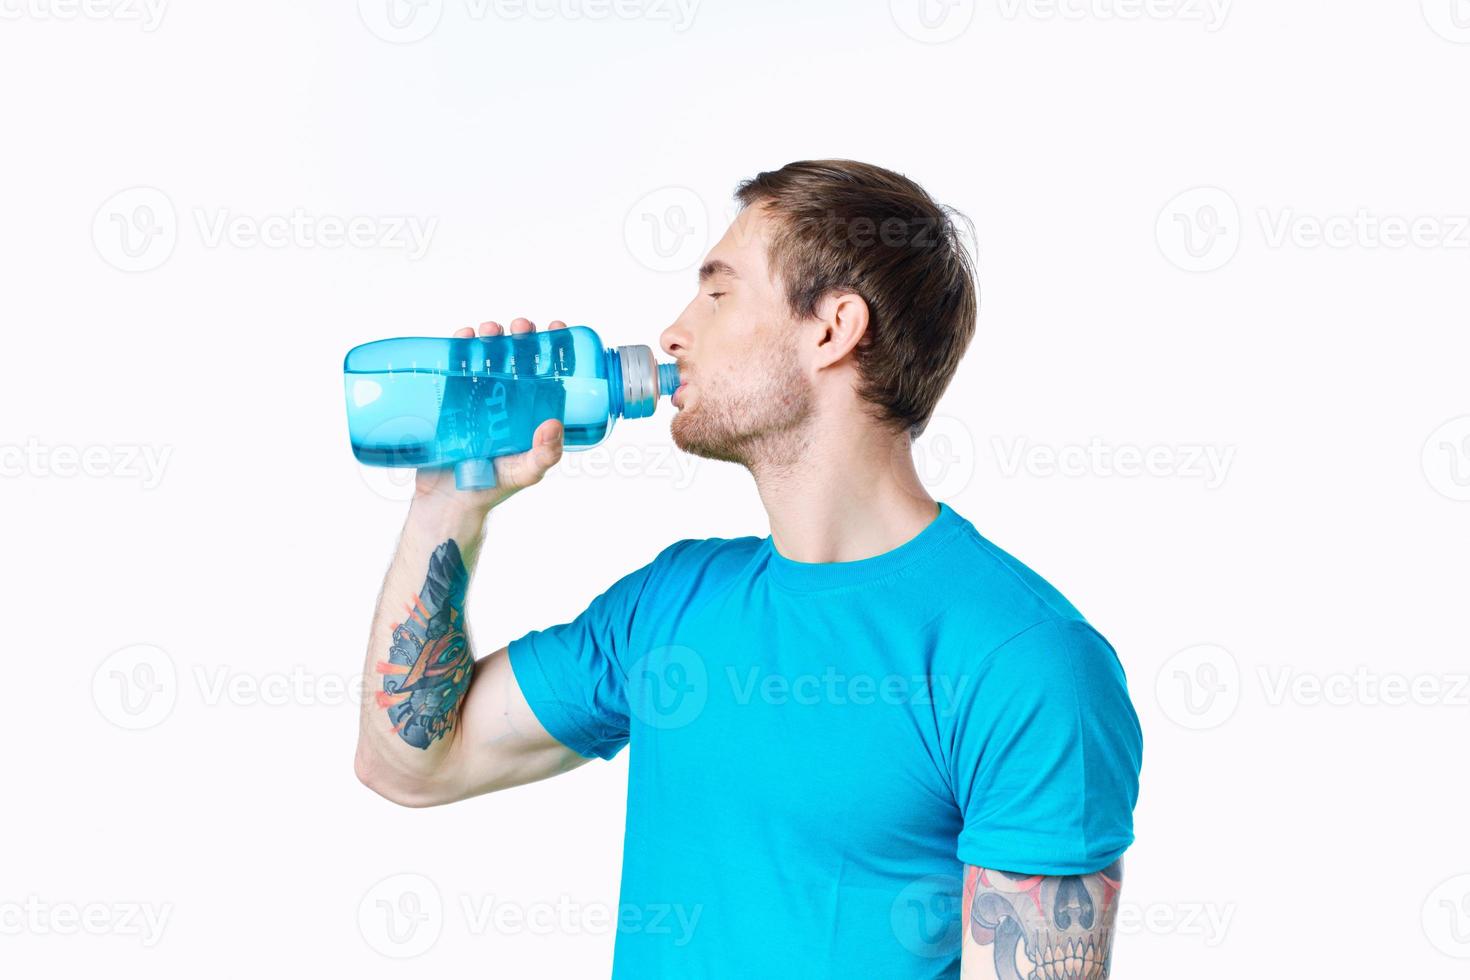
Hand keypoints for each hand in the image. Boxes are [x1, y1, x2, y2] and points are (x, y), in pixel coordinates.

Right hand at [412, 318, 567, 513]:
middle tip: (520, 327)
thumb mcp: (527, 472)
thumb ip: (545, 453)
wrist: (448, 500)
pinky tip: (462, 337)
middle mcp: (506, 398)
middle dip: (519, 335)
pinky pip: (454, 366)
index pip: (546, 371)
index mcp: (530, 410)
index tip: (557, 328)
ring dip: (489, 335)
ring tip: (489, 330)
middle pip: (515, 356)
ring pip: (486, 355)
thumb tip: (554, 424)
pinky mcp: (449, 398)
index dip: (553, 347)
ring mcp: (477, 396)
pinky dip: (458, 347)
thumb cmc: (494, 487)